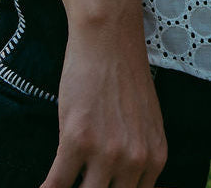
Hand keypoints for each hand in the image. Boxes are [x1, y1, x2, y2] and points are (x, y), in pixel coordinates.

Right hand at [41, 21, 167, 187]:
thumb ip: (140, 156)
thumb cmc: (124, 76)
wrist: (109, 38)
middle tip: (81, 185)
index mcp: (154, 158)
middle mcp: (134, 160)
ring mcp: (106, 152)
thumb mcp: (146, 122)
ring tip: (60, 186)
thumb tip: (125, 182)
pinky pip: (55, 185)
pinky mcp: (77, 140)